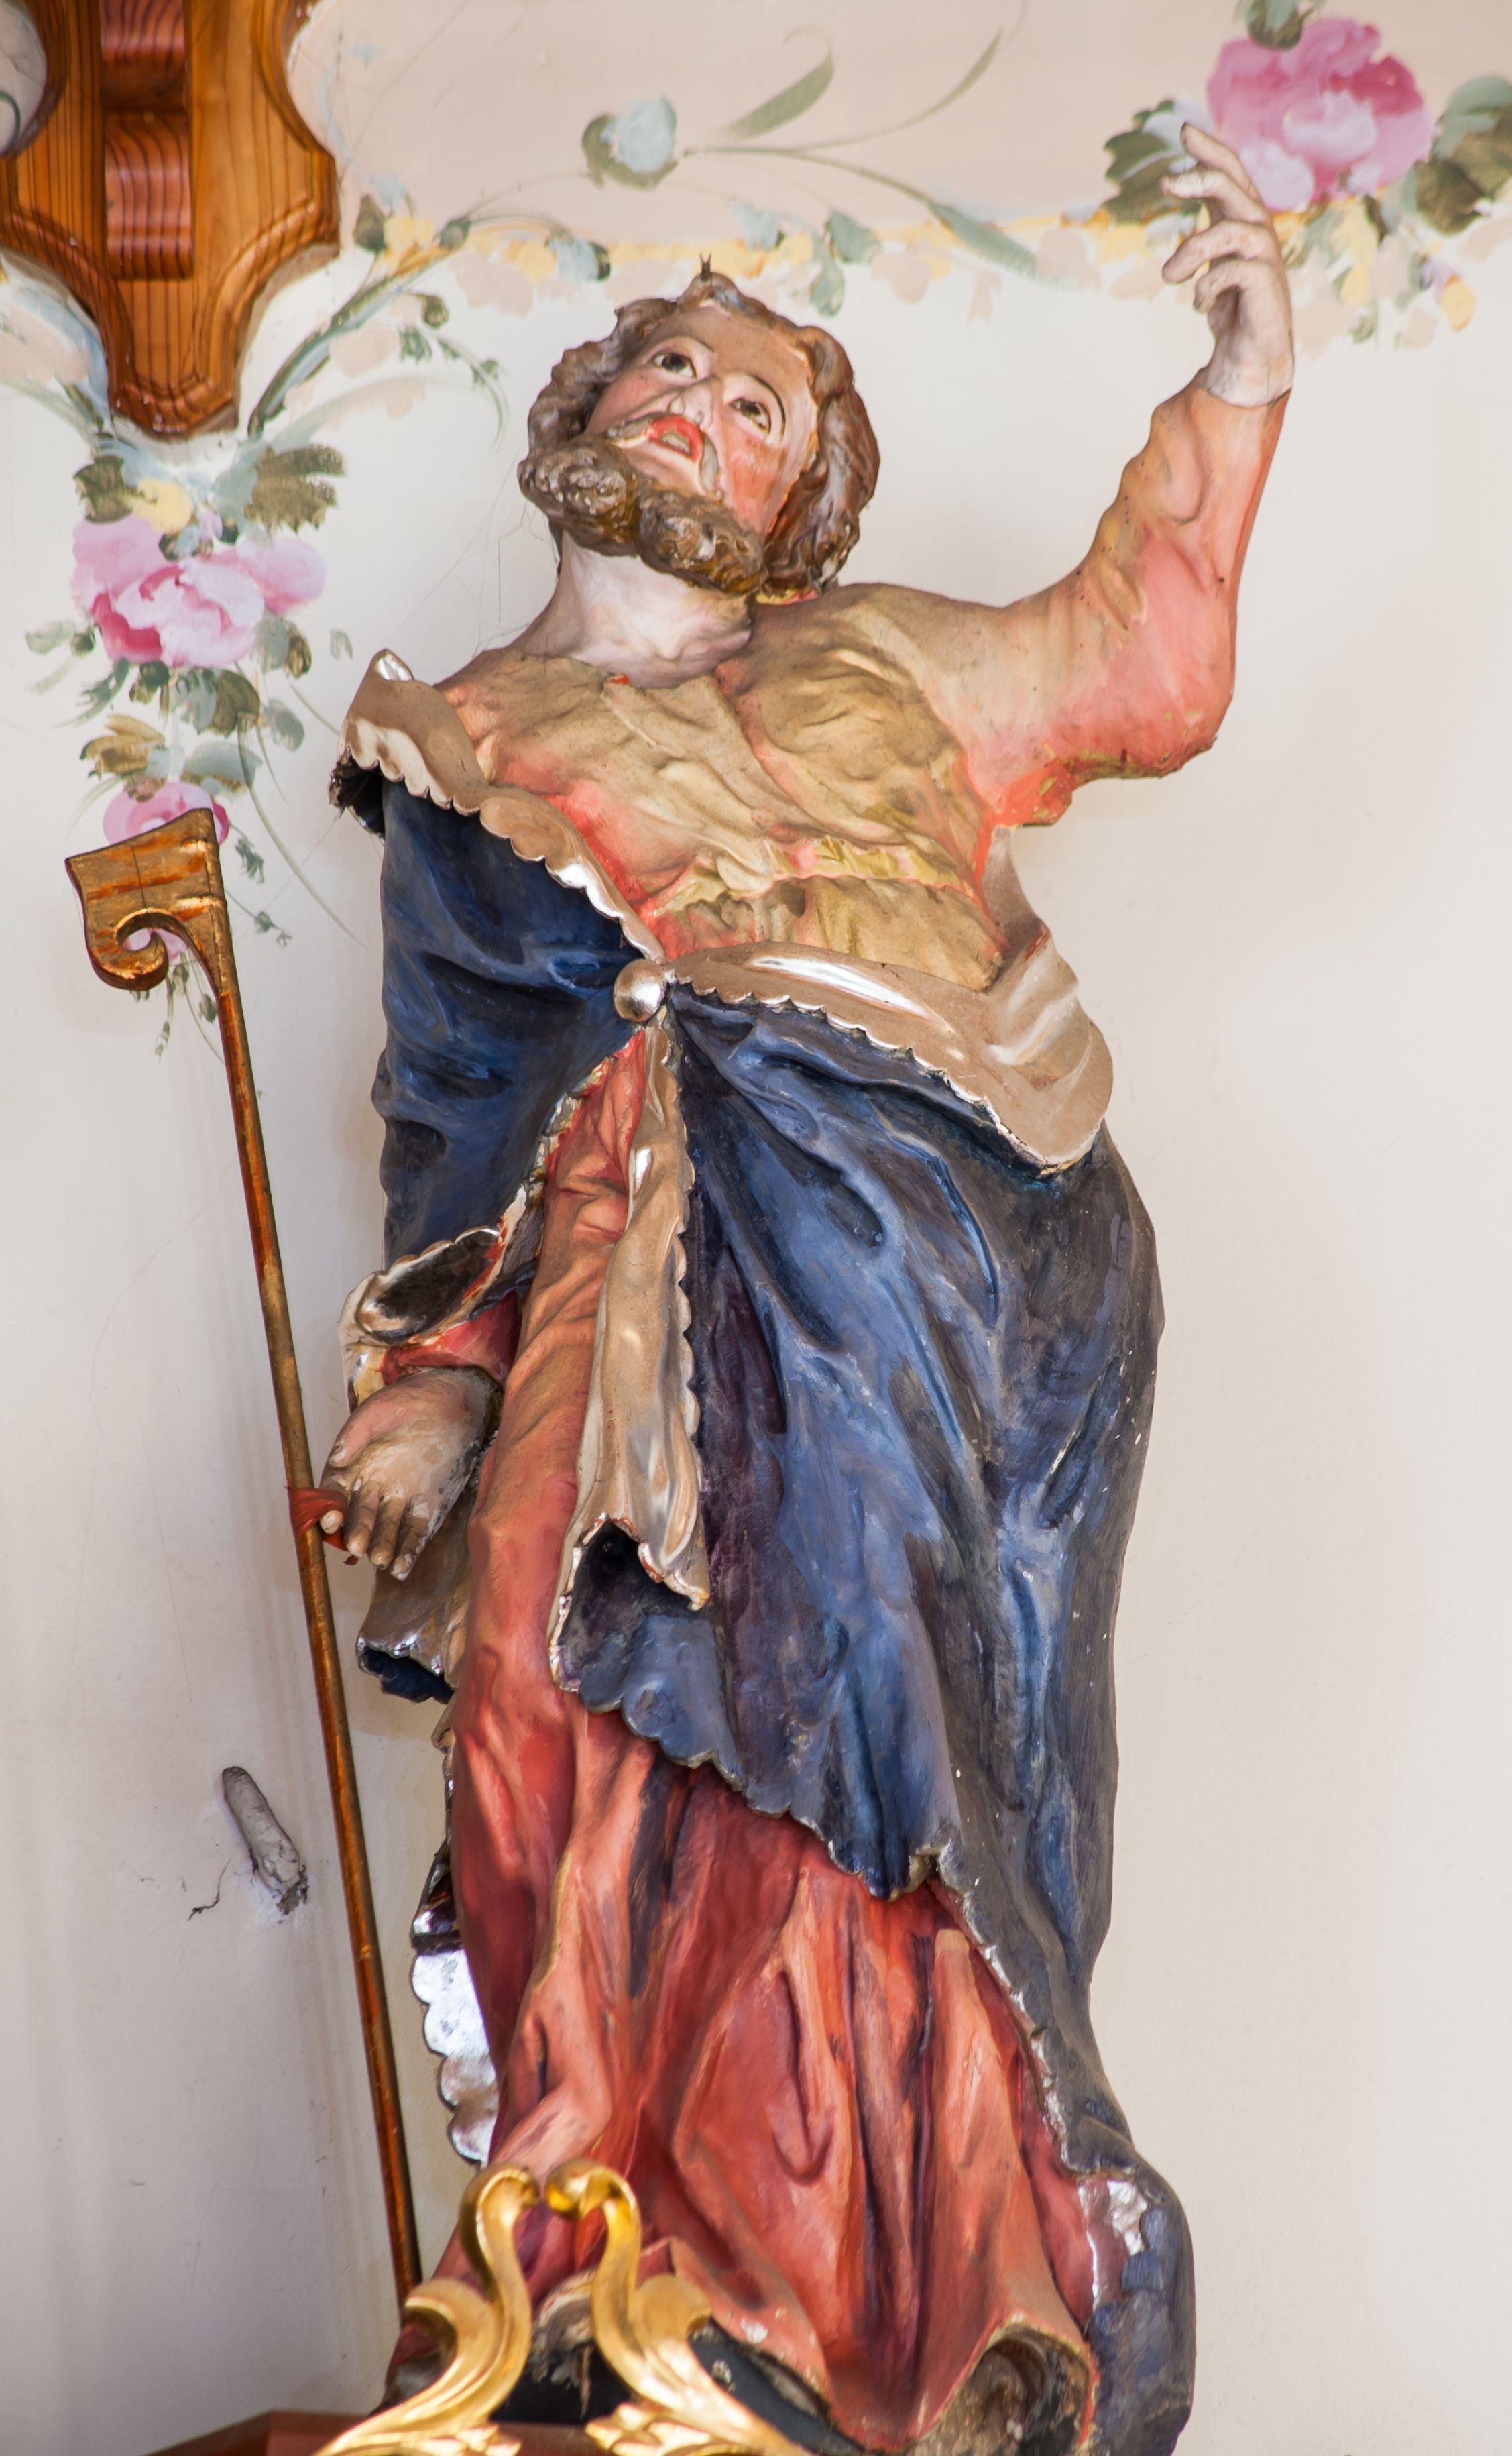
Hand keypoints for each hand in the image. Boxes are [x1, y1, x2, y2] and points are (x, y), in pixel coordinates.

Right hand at [319, 1366, 496, 1579]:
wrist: (451, 1400)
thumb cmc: (408, 1401)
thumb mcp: (378, 1411)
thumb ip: (356, 1434)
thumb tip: (336, 1458)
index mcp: (355, 1468)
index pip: (335, 1495)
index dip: (329, 1509)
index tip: (329, 1520)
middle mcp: (374, 1489)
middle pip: (360, 1517)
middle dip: (358, 1532)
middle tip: (357, 1546)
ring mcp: (401, 1500)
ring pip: (387, 1531)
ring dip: (382, 1547)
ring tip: (380, 1560)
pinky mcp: (428, 1507)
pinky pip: (415, 1533)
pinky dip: (408, 1550)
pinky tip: (402, 1567)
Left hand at [1161, 125, 1293, 408]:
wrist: (1251, 354)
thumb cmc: (1230, 307)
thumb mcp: (1210, 262)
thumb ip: (1199, 226)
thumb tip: (1173, 181)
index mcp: (1241, 220)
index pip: (1230, 174)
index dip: (1211, 151)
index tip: (1185, 132)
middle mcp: (1256, 229)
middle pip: (1234, 185)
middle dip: (1201, 177)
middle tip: (1166, 183)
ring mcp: (1264, 254)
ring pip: (1228, 230)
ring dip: (1191, 252)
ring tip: (1169, 278)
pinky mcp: (1266, 282)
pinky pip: (1231, 271)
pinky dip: (1206, 288)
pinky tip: (1198, 304)